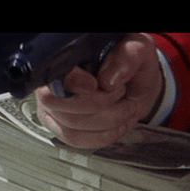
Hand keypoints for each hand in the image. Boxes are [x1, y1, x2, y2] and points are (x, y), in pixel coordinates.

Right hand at [35, 33, 164, 148]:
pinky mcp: (60, 127)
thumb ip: (126, 57)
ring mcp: (53, 108)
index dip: (75, 84)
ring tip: (124, 108)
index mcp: (66, 60)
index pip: (57, 76)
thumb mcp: (137, 50)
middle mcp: (52, 84)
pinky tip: (117, 125)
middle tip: (121, 93)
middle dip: (100, 105)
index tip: (95, 85)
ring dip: (107, 122)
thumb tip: (107, 81)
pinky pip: (75, 140)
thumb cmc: (131, 65)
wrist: (135, 85)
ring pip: (71, 128)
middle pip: (60, 106)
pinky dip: (103, 136)